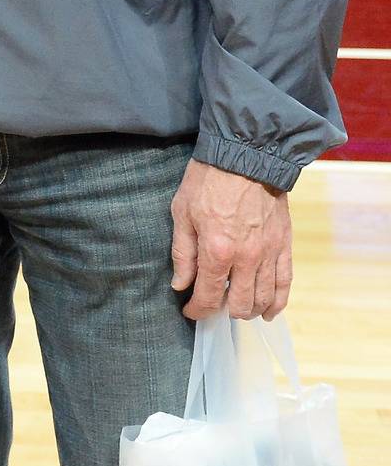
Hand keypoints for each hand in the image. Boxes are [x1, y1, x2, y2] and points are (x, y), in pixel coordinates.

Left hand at [171, 159, 291, 321]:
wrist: (246, 154)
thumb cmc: (208, 179)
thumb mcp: (182, 212)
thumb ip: (182, 253)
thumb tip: (180, 284)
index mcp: (216, 250)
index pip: (207, 296)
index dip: (197, 310)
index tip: (189, 311)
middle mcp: (246, 258)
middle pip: (238, 304)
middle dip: (222, 311)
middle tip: (213, 304)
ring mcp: (269, 253)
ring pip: (262, 299)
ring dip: (248, 310)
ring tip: (236, 308)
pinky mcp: (284, 245)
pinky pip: (285, 284)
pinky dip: (277, 302)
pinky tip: (268, 311)